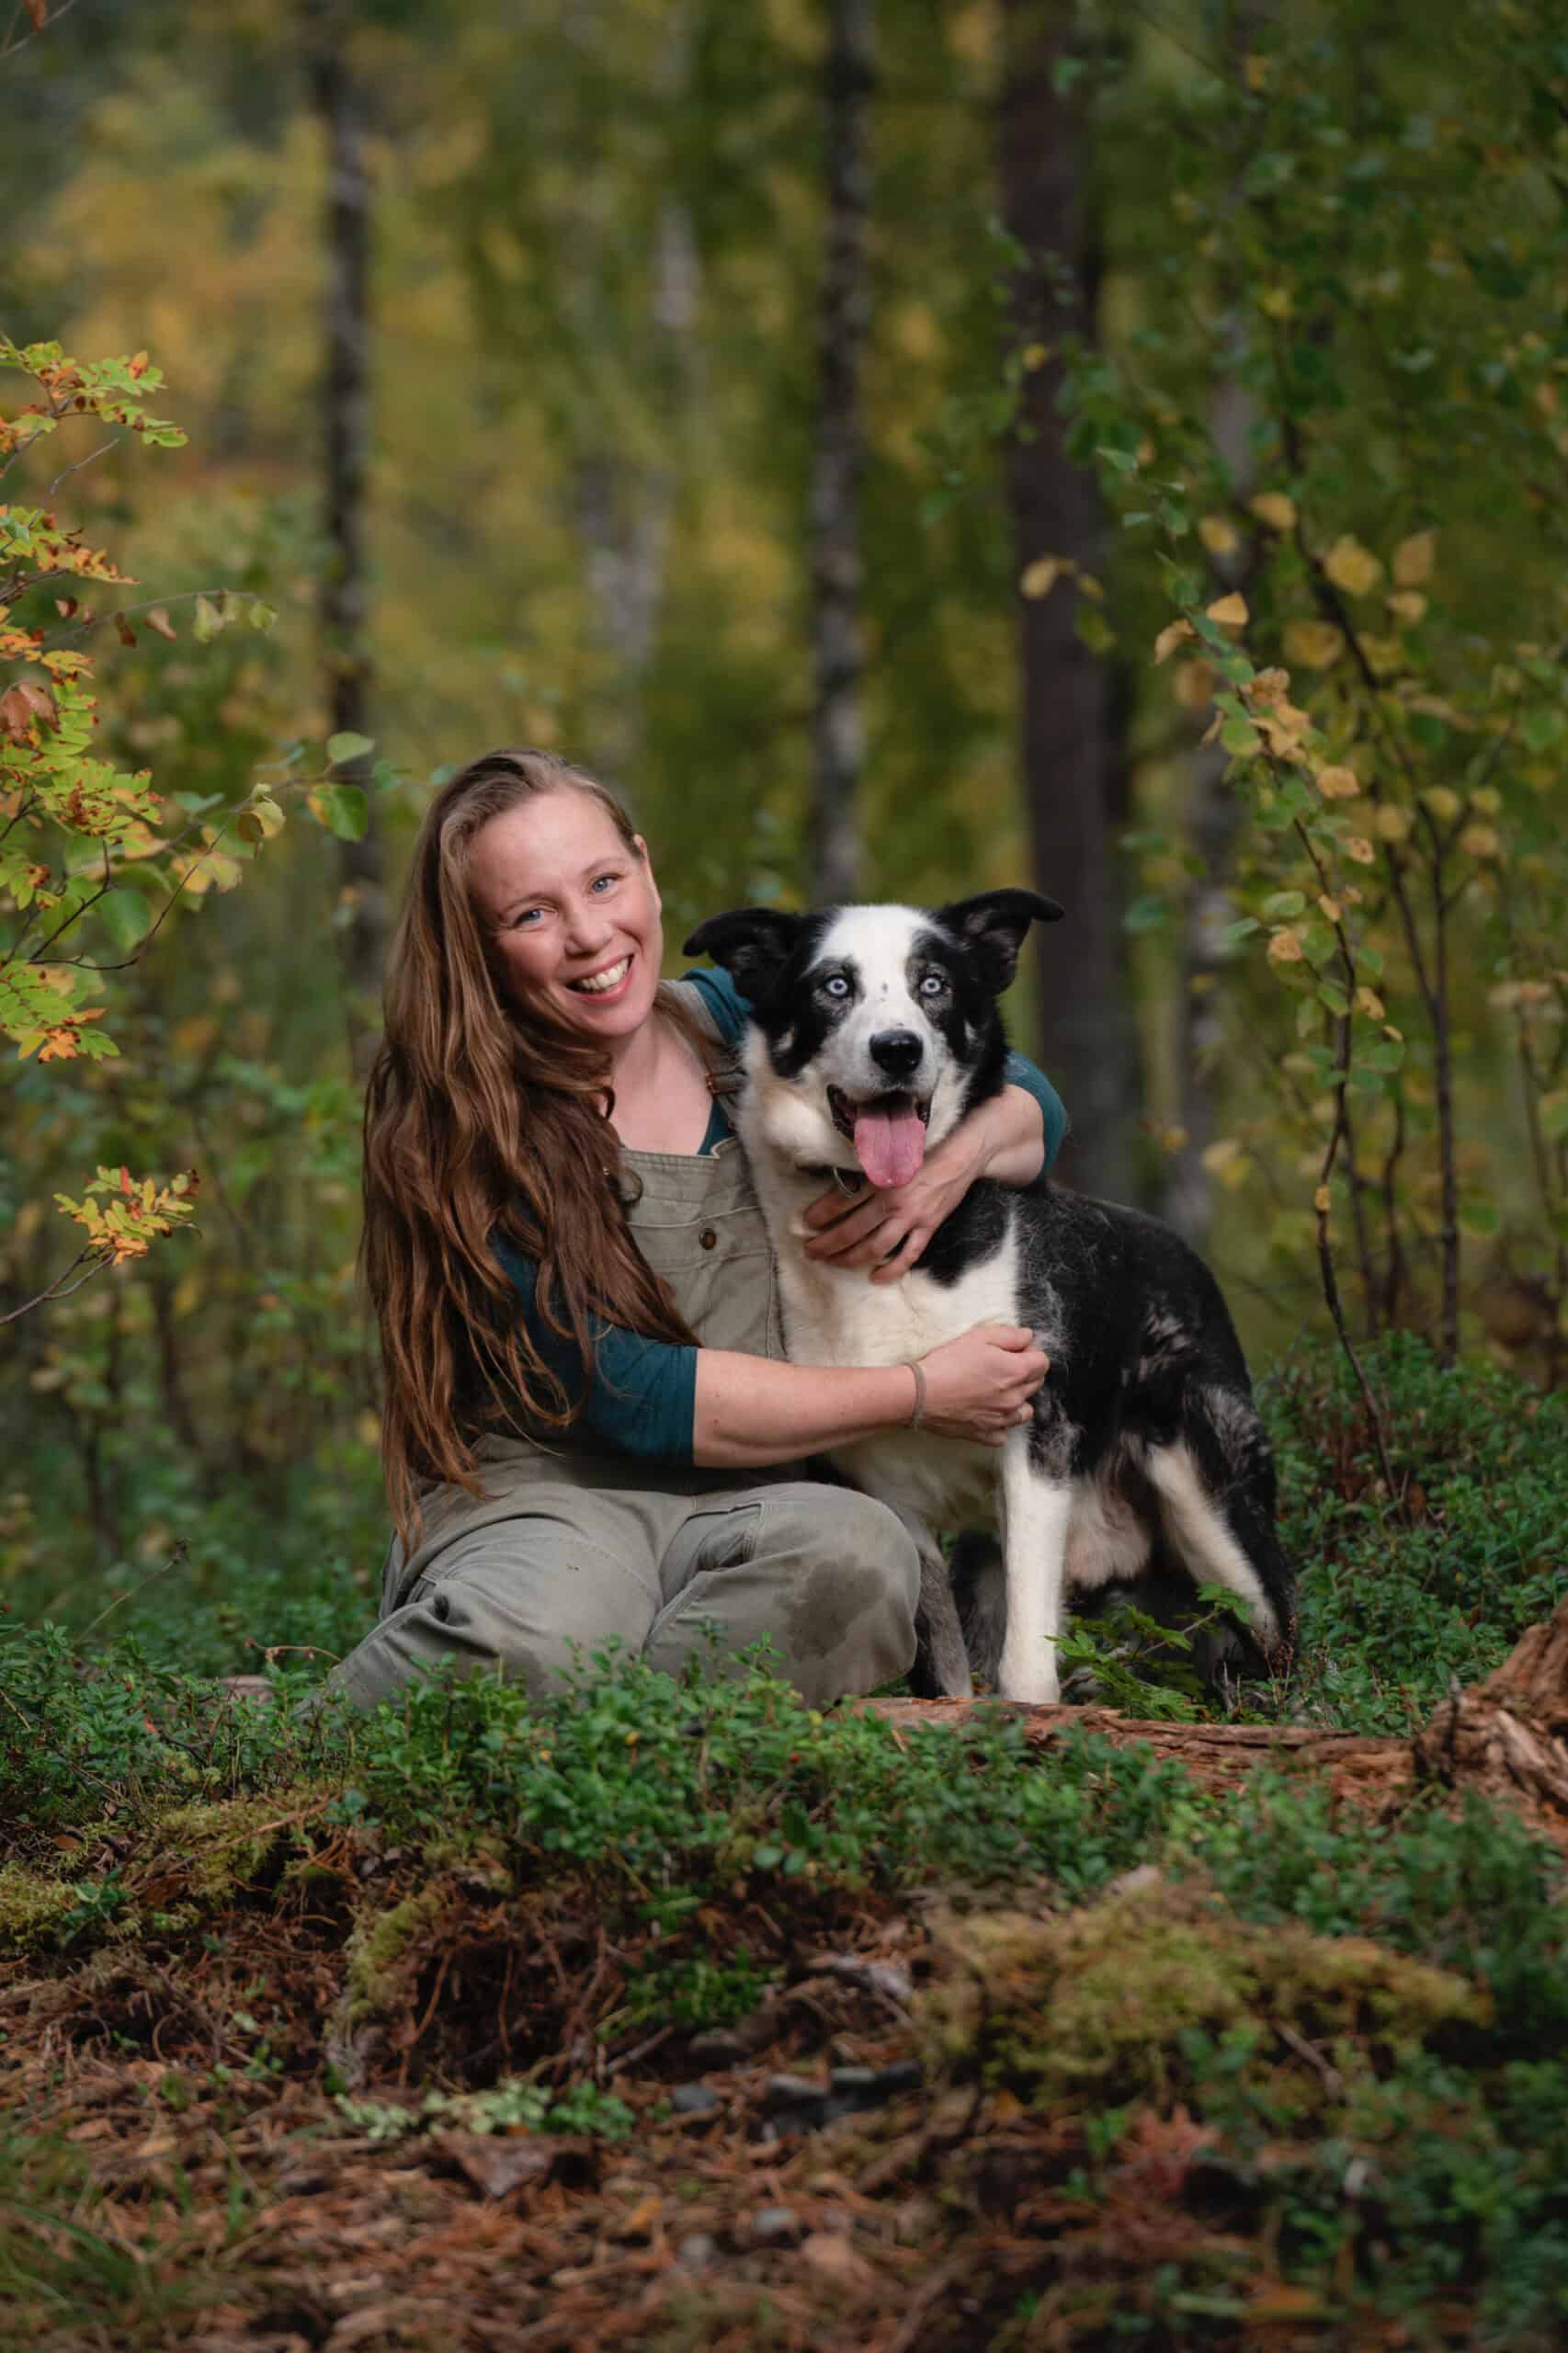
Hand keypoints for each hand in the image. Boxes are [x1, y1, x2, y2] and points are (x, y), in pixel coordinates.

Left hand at [804, 1125, 985, 1282]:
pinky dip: (891, 1270)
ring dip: (850, 1259)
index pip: (840, 1201)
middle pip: (851, 1230)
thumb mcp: (889, 1155)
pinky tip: (875, 1278)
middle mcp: (891, 1201)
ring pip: (874, 1247)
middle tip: (810, 1252)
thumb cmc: (923, 1151)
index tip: (805, 1223)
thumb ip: (867, 1172)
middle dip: (826, 1244)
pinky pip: (908, 1255)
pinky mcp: (928, 1228)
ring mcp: (911, 1218)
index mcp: (878, 1179)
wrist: (961, 1157)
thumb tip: (840, 1187)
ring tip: (832, 1263)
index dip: (819, 1214)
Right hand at [915, 1323, 1048, 1447]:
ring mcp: (1002, 1419)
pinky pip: (1004, 1433)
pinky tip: (988, 1414)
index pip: (1042, 1362)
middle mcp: (1015, 1398)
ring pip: (1025, 1411)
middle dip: (1025, 1373)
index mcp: (1016, 1371)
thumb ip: (1009, 1335)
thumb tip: (1028, 1337)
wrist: (921, 1394)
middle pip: (1035, 1384)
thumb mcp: (979, 1337)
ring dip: (1018, 1400)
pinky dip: (1000, 1425)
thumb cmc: (948, 1362)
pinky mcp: (986, 1434)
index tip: (1014, 1349)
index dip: (1030, 1352)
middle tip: (1001, 1365)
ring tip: (998, 1392)